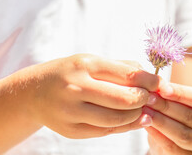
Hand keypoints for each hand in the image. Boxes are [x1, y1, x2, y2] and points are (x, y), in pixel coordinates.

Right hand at [26, 54, 159, 138]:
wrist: (32, 93)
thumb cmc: (68, 73)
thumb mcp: (89, 61)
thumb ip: (119, 67)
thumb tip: (150, 78)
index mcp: (83, 65)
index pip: (126, 74)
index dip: (149, 81)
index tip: (159, 84)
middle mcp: (75, 88)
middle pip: (124, 99)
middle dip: (144, 100)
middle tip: (153, 99)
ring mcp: (71, 111)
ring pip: (116, 119)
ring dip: (137, 116)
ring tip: (145, 111)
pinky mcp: (70, 130)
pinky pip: (104, 131)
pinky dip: (123, 126)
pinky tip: (131, 120)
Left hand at [143, 83, 191, 154]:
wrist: (184, 142)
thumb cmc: (179, 113)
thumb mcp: (179, 101)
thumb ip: (170, 93)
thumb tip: (155, 84)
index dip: (181, 93)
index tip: (163, 88)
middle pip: (190, 116)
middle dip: (166, 106)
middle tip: (147, 98)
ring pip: (183, 134)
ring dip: (161, 122)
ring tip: (144, 112)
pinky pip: (173, 147)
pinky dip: (158, 135)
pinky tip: (146, 125)